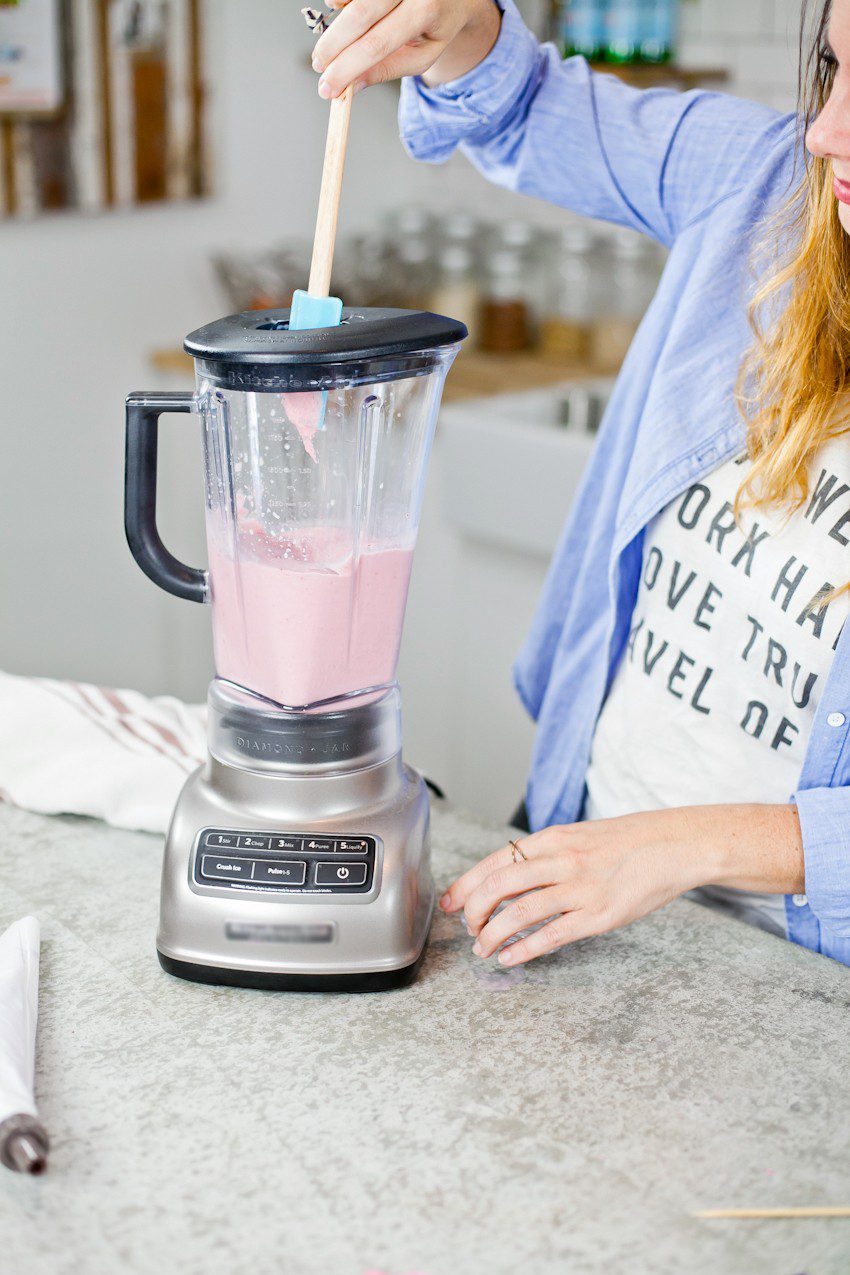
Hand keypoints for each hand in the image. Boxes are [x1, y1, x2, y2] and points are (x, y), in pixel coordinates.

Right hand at [311, 0, 500, 98]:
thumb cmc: (437, 23)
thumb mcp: (422, 55)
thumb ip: (387, 69)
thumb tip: (351, 86)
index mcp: (427, 10)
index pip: (378, 44)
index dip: (347, 68)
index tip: (327, 88)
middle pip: (359, 15)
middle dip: (333, 45)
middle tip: (319, 66)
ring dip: (336, 22)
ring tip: (337, 41)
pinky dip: (340, 1)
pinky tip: (347, 13)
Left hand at [441, 804, 803, 966]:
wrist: (676, 845)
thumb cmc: (630, 842)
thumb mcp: (581, 835)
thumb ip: (548, 853)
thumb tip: (515, 874)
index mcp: (553, 839)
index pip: (495, 862)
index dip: (466, 884)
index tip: (449, 901)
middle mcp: (561, 861)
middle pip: (498, 887)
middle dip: (473, 912)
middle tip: (466, 929)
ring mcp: (580, 889)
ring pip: (519, 913)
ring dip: (492, 935)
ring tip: (482, 948)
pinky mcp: (599, 915)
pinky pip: (551, 935)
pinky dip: (523, 949)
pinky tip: (509, 957)